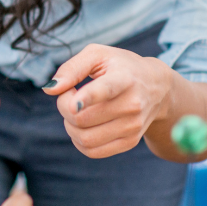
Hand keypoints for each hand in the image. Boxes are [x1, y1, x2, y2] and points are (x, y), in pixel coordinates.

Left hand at [42, 44, 174, 158]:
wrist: (156, 87)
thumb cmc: (120, 66)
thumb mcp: (98, 55)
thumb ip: (71, 69)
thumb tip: (50, 89)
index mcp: (124, 79)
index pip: (106, 90)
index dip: (87, 98)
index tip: (74, 103)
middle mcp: (132, 105)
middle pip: (81, 118)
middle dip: (64, 107)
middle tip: (70, 95)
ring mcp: (132, 126)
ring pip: (84, 138)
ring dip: (69, 126)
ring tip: (76, 110)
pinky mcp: (130, 142)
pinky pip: (92, 151)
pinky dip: (78, 140)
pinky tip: (82, 125)